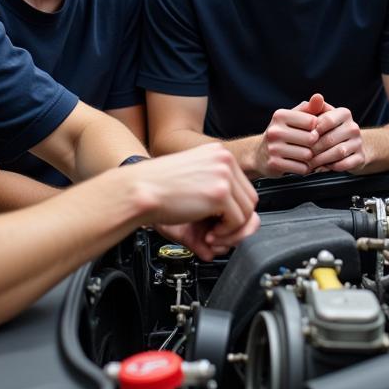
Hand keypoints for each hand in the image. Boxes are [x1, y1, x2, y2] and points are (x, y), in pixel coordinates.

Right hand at [129, 144, 259, 260]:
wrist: (139, 189)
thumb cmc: (158, 187)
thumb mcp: (193, 184)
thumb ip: (215, 199)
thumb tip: (233, 221)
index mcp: (217, 153)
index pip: (243, 185)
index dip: (234, 208)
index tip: (218, 220)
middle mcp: (224, 159)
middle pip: (249, 198)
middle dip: (236, 222)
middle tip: (216, 232)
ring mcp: (223, 175)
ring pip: (247, 211)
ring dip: (231, 230)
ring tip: (211, 235)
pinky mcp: (220, 193)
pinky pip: (237, 221)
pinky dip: (225, 233)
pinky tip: (207, 233)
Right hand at [252, 97, 326, 176]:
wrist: (260, 154)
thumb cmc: (283, 133)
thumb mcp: (293, 117)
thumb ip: (309, 108)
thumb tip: (319, 97)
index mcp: (280, 115)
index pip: (312, 121)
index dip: (317, 128)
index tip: (312, 131)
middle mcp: (274, 130)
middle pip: (311, 139)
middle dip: (314, 144)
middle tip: (309, 146)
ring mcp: (273, 148)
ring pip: (307, 154)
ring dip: (309, 157)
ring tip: (303, 155)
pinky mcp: (274, 164)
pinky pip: (301, 168)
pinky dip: (303, 168)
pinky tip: (298, 164)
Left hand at [308, 96, 366, 172]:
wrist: (350, 145)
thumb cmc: (328, 129)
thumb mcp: (321, 116)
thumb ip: (315, 107)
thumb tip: (316, 97)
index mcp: (344, 113)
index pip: (326, 120)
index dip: (312, 130)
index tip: (301, 137)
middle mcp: (353, 127)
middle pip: (330, 139)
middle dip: (314, 148)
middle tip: (302, 154)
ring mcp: (358, 143)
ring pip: (338, 152)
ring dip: (321, 159)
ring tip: (310, 163)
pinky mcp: (360, 158)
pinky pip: (344, 164)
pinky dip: (331, 167)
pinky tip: (322, 167)